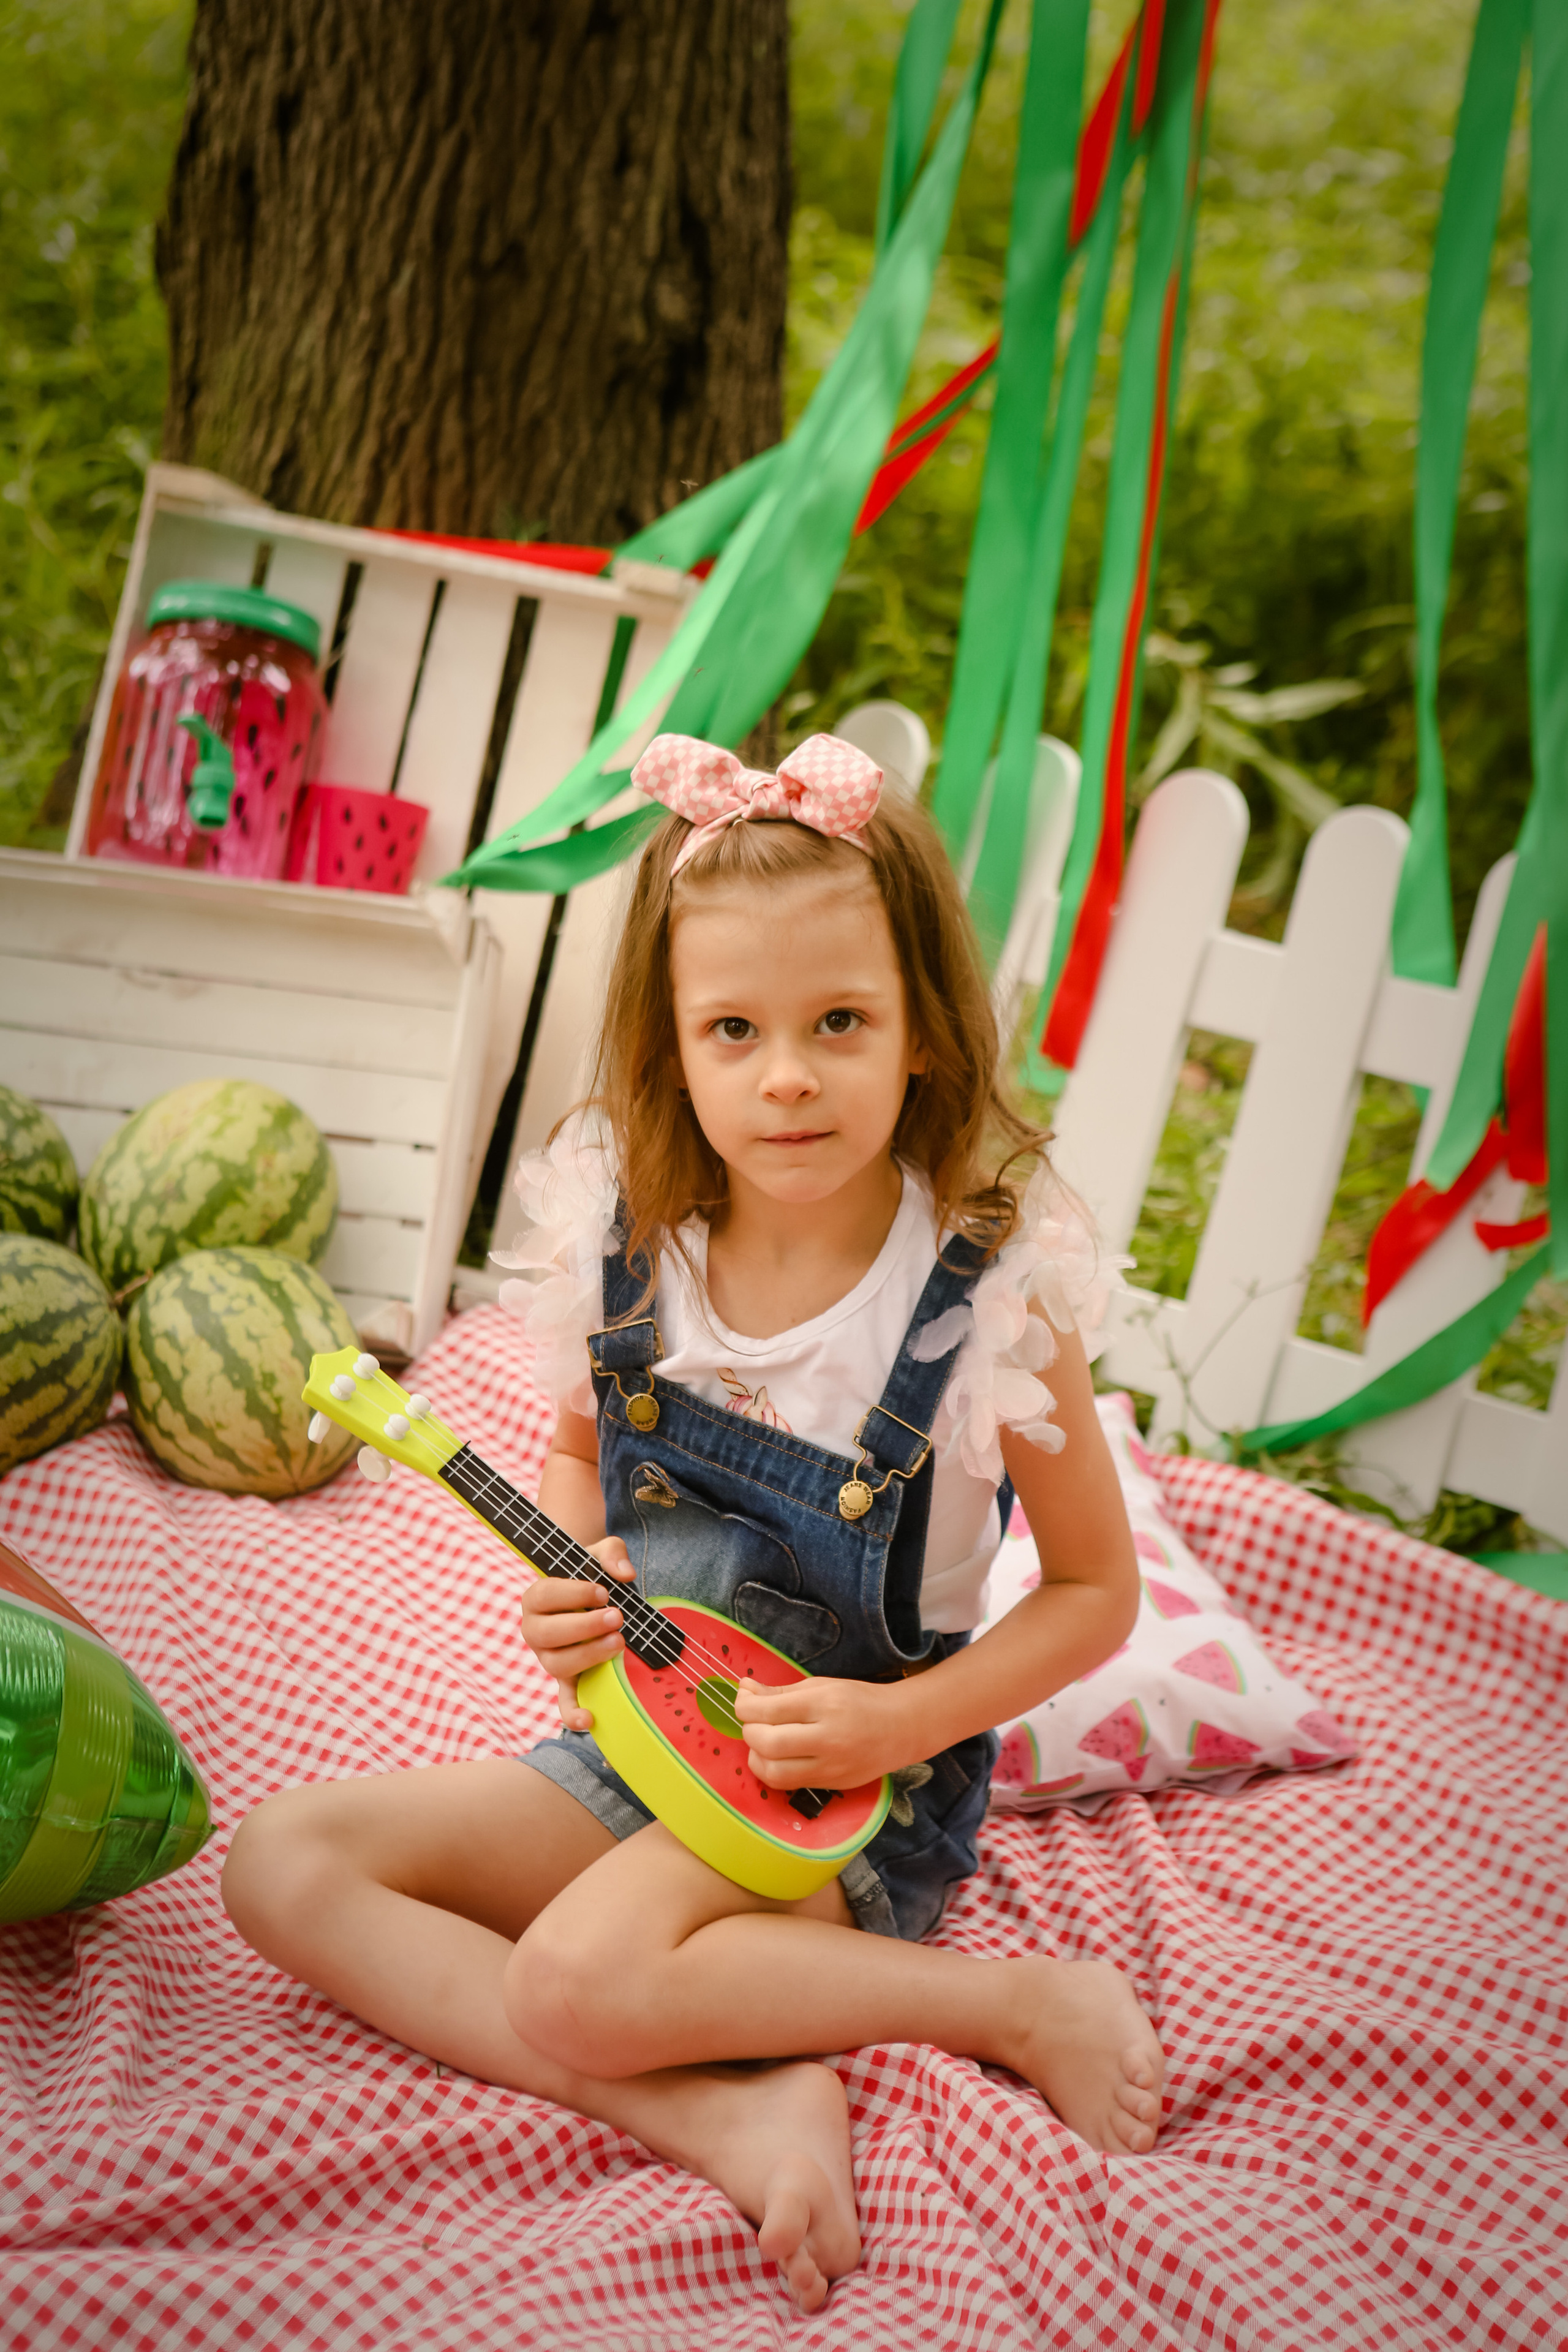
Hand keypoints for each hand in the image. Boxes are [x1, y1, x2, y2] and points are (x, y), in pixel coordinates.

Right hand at [518, 1538, 637, 1733]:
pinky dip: (573, 1715)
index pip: (544, 1596)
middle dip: (583, 1626)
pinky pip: (564, 1702)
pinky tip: (590, 1721)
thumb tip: (624, 1574)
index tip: (603, 1591)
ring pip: (557, 1665)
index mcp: (536, 1598)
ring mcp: (549, 1658)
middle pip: (547, 1634)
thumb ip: (611, 1553)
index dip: (572, 1594)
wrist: (593, 1594)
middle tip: (616, 1616)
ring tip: (618, 1643)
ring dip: (587, 1655)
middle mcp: (535, 1631)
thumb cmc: (592, 1575)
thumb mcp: (600, 1555)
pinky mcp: (567, 1680)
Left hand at [732, 1674, 910, 1792]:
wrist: (900, 1728)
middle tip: (753, 1721)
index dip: (744, 1705)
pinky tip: (776, 1757)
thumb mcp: (821, 1686)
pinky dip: (772, 1770)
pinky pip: (787, 1784)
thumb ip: (779, 1692)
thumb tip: (744, 1691)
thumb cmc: (858, 1701)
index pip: (767, 1710)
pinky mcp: (830, 1784)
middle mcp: (827, 1737)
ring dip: (756, 1756)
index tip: (744, 1700)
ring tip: (762, 1741)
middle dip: (748, 1730)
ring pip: (773, 1771)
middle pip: (766, 1742)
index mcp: (824, 1704)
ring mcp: (830, 1766)